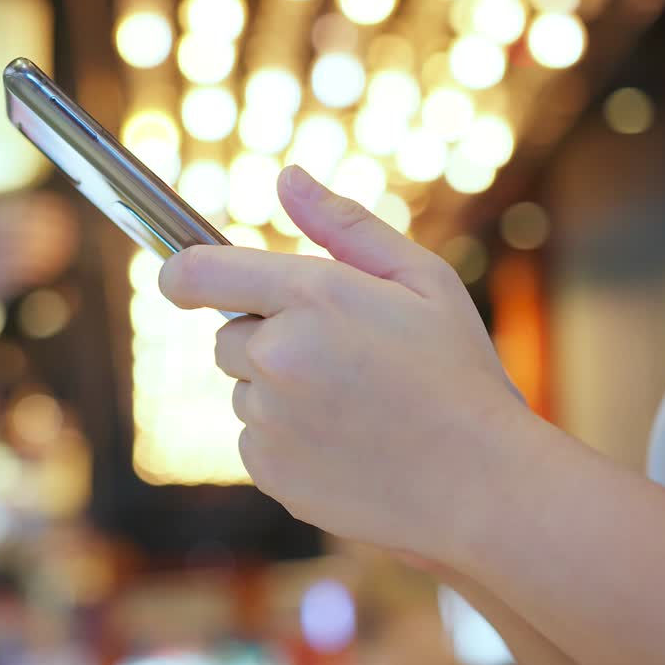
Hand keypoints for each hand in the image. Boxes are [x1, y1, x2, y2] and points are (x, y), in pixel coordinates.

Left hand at [159, 166, 539, 565]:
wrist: (483, 484)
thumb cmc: (459, 374)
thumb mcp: (422, 280)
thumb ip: (346, 225)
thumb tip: (287, 180)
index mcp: (311, 296)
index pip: (199, 272)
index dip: (182, 272)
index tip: (181, 280)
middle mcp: (276, 356)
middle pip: (228, 337)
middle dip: (267, 339)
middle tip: (339, 358)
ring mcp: (268, 419)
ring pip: (244, 393)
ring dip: (279, 393)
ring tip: (354, 407)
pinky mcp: (269, 471)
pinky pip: (254, 442)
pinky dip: (286, 441)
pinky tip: (346, 443)